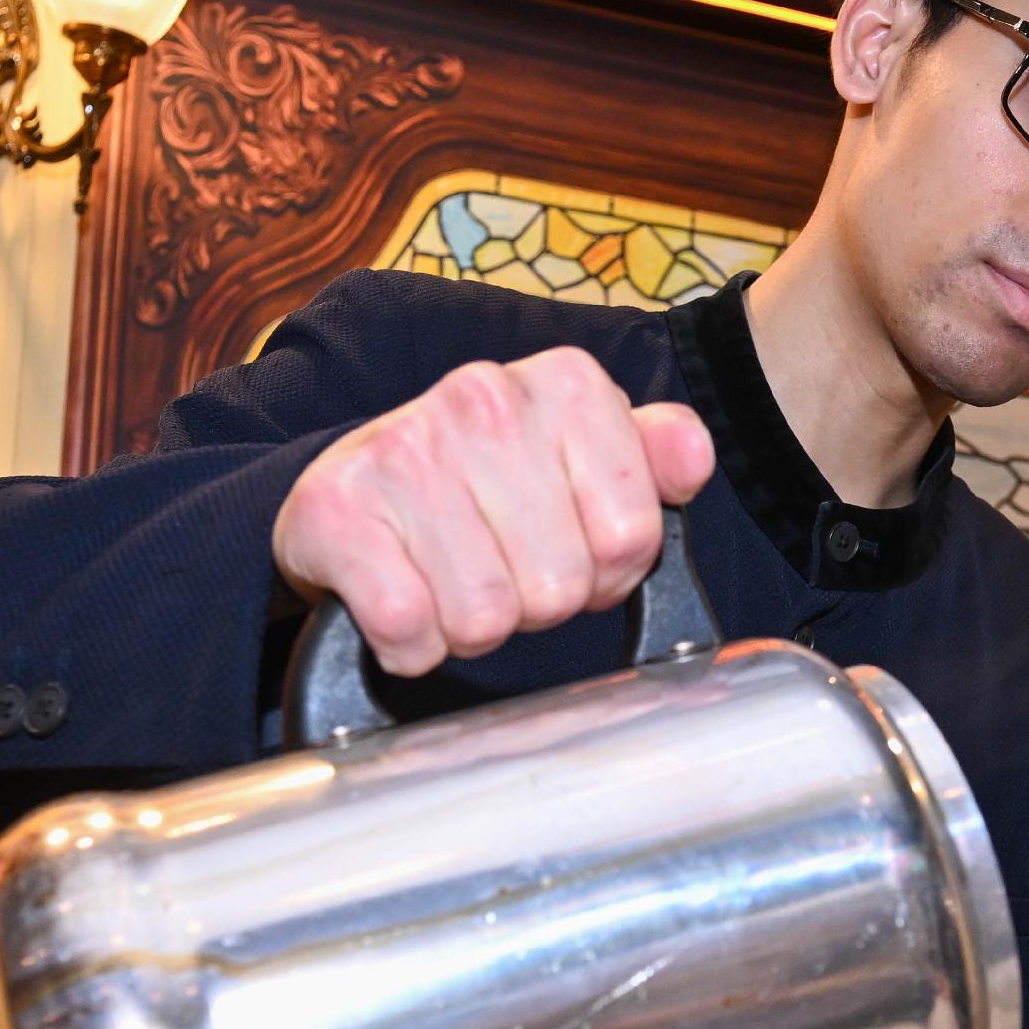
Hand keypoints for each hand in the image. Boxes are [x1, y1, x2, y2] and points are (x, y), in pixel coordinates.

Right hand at [273, 350, 715, 677]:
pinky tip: (402, 599)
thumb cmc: (479, 485)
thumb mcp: (577, 456)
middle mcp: (483, 397)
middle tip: (496, 567)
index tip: (568, 549)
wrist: (349, 492)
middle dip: (532, 603)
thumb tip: (691, 460)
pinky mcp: (337, 511)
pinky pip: (409, 630)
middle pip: (560, 587)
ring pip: (485, 618)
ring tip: (445, 579)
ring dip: (467, 627)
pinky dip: (408, 644)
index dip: (606, 573)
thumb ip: (651, 456)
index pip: (633, 539)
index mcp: (563, 384)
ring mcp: (405, 448)